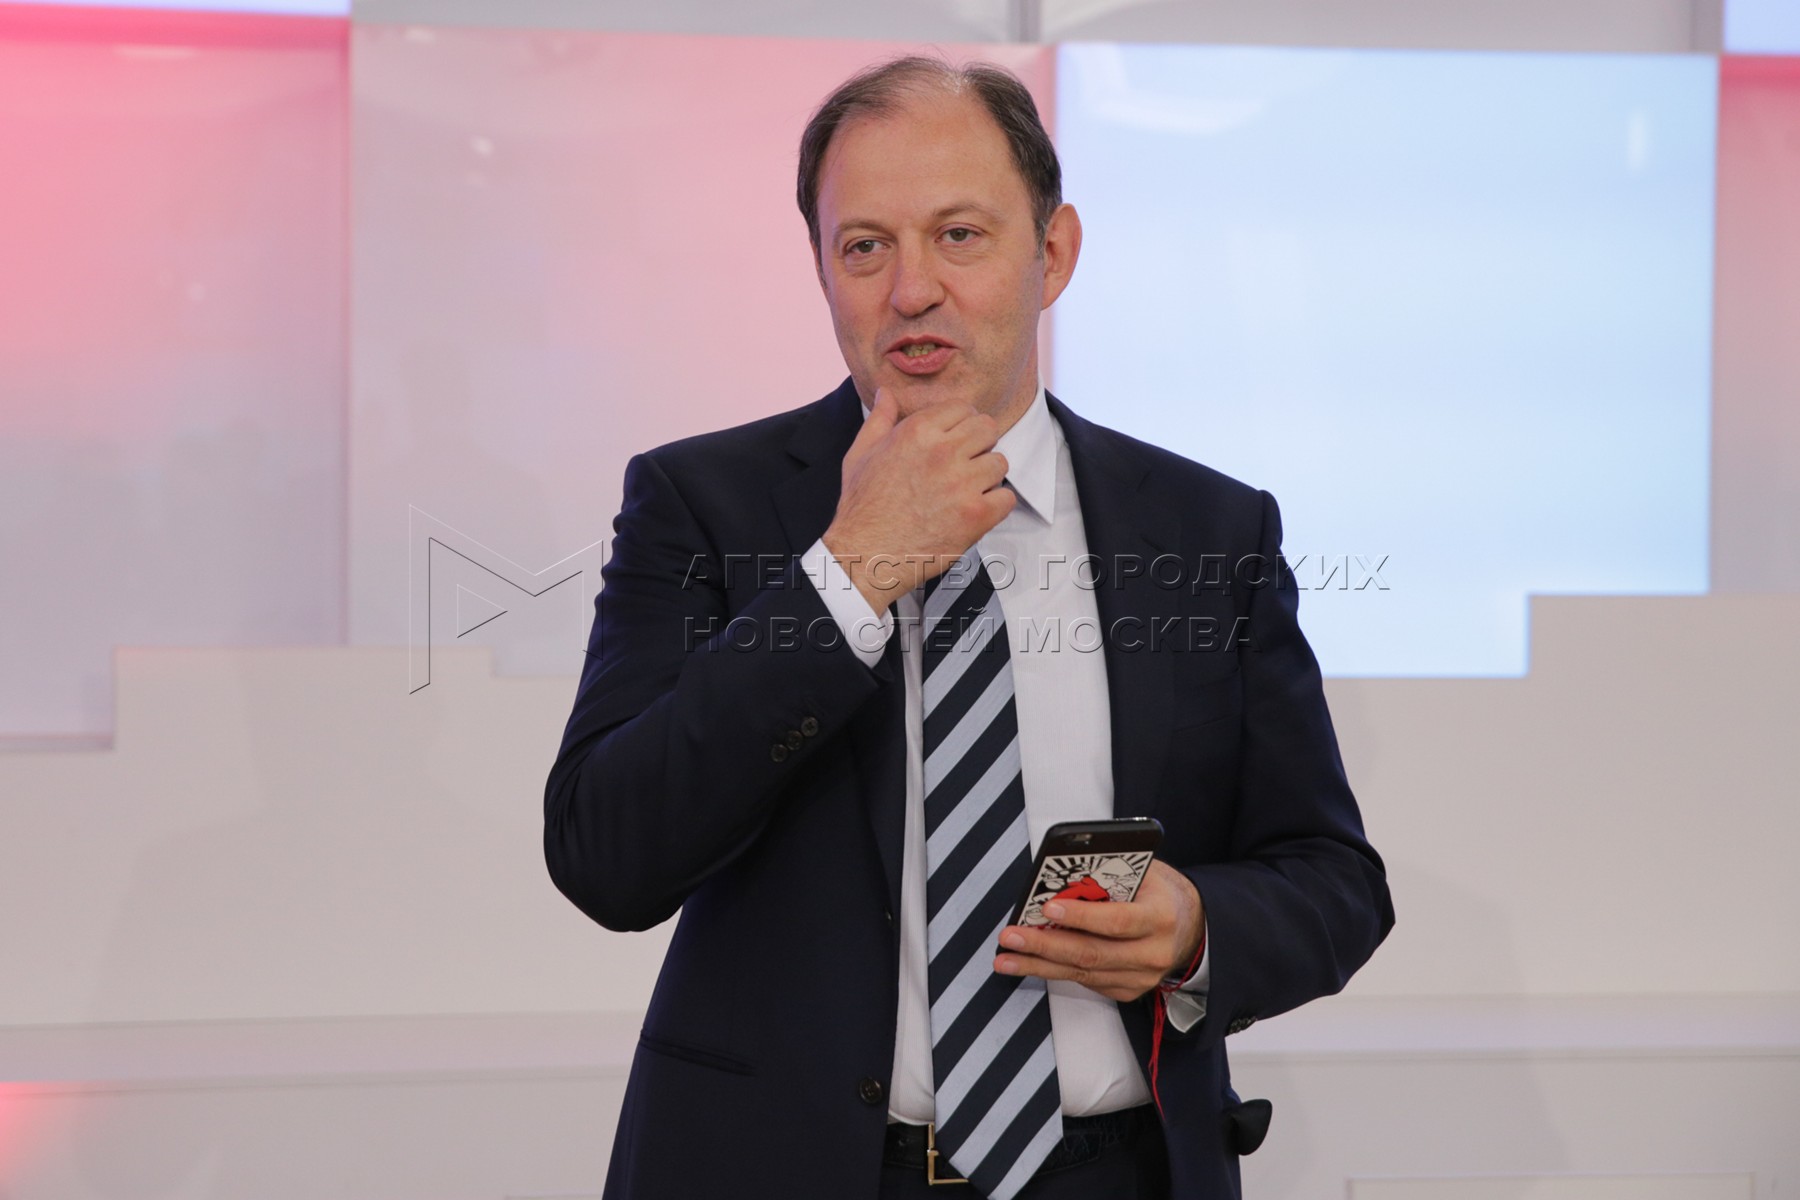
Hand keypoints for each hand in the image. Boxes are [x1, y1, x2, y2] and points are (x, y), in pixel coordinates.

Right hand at [821, 387, 1015, 612]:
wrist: (865, 554)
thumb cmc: (861, 507)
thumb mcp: (860, 454)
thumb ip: (879, 419)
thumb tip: (886, 393)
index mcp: (917, 431)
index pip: (963, 408)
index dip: (962, 424)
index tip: (956, 440)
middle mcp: (943, 452)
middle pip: (988, 429)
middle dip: (980, 444)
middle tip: (965, 463)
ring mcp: (962, 484)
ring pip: (1000, 462)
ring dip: (987, 475)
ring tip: (968, 489)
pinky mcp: (976, 515)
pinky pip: (1007, 497)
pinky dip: (996, 504)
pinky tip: (976, 510)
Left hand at [993, 861, 1204, 1002]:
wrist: (1189, 927)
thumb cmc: (1158, 892)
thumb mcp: (1143, 872)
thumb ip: (1108, 874)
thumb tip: (1061, 874)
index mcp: (1160, 917)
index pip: (1117, 920)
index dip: (1081, 917)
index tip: (1048, 908)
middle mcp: (1153, 952)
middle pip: (1092, 953)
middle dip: (1045, 945)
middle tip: (1012, 936)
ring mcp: (1141, 977)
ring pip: (1083, 973)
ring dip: (1039, 965)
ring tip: (1007, 957)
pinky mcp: (1128, 990)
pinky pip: (1086, 982)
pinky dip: (1055, 972)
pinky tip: (1031, 964)